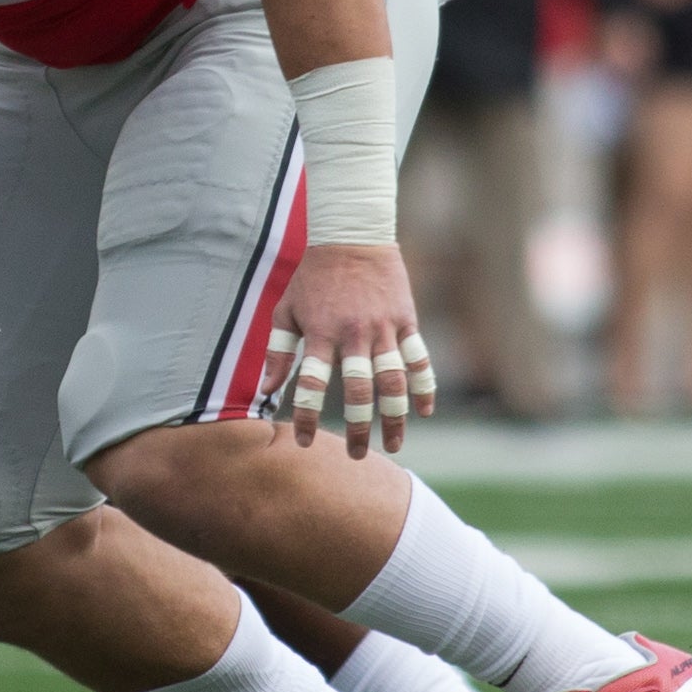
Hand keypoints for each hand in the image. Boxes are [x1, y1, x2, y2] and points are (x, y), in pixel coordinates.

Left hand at [260, 241, 435, 453]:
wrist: (353, 234)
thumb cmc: (314, 276)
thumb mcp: (287, 309)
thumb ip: (278, 350)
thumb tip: (267, 390)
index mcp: (321, 333)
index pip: (312, 384)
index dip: (308, 416)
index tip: (305, 441)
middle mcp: (354, 335)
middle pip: (360, 391)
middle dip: (359, 428)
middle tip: (356, 456)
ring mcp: (383, 329)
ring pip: (394, 381)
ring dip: (396, 417)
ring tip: (395, 446)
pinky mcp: (405, 321)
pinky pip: (419, 359)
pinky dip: (424, 387)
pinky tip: (425, 412)